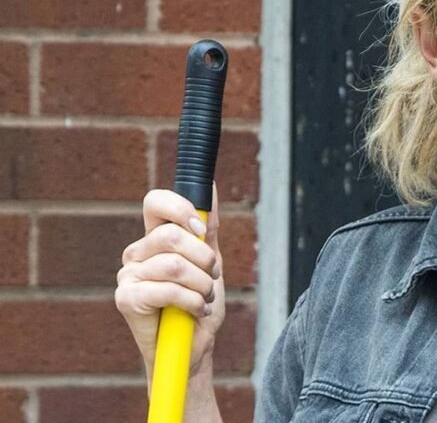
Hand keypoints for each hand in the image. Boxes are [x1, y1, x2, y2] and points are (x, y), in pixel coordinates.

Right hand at [115, 184, 225, 380]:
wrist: (192, 347)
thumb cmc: (198, 304)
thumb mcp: (210, 262)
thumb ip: (208, 228)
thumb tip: (209, 188)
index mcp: (154, 239)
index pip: (155, 202)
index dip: (180, 208)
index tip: (201, 229)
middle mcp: (137, 253)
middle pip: (171, 235)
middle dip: (204, 259)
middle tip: (211, 277)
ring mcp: (128, 275)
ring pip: (174, 264)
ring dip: (201, 284)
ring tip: (203, 298)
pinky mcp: (125, 299)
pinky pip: (167, 289)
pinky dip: (192, 301)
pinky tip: (195, 310)